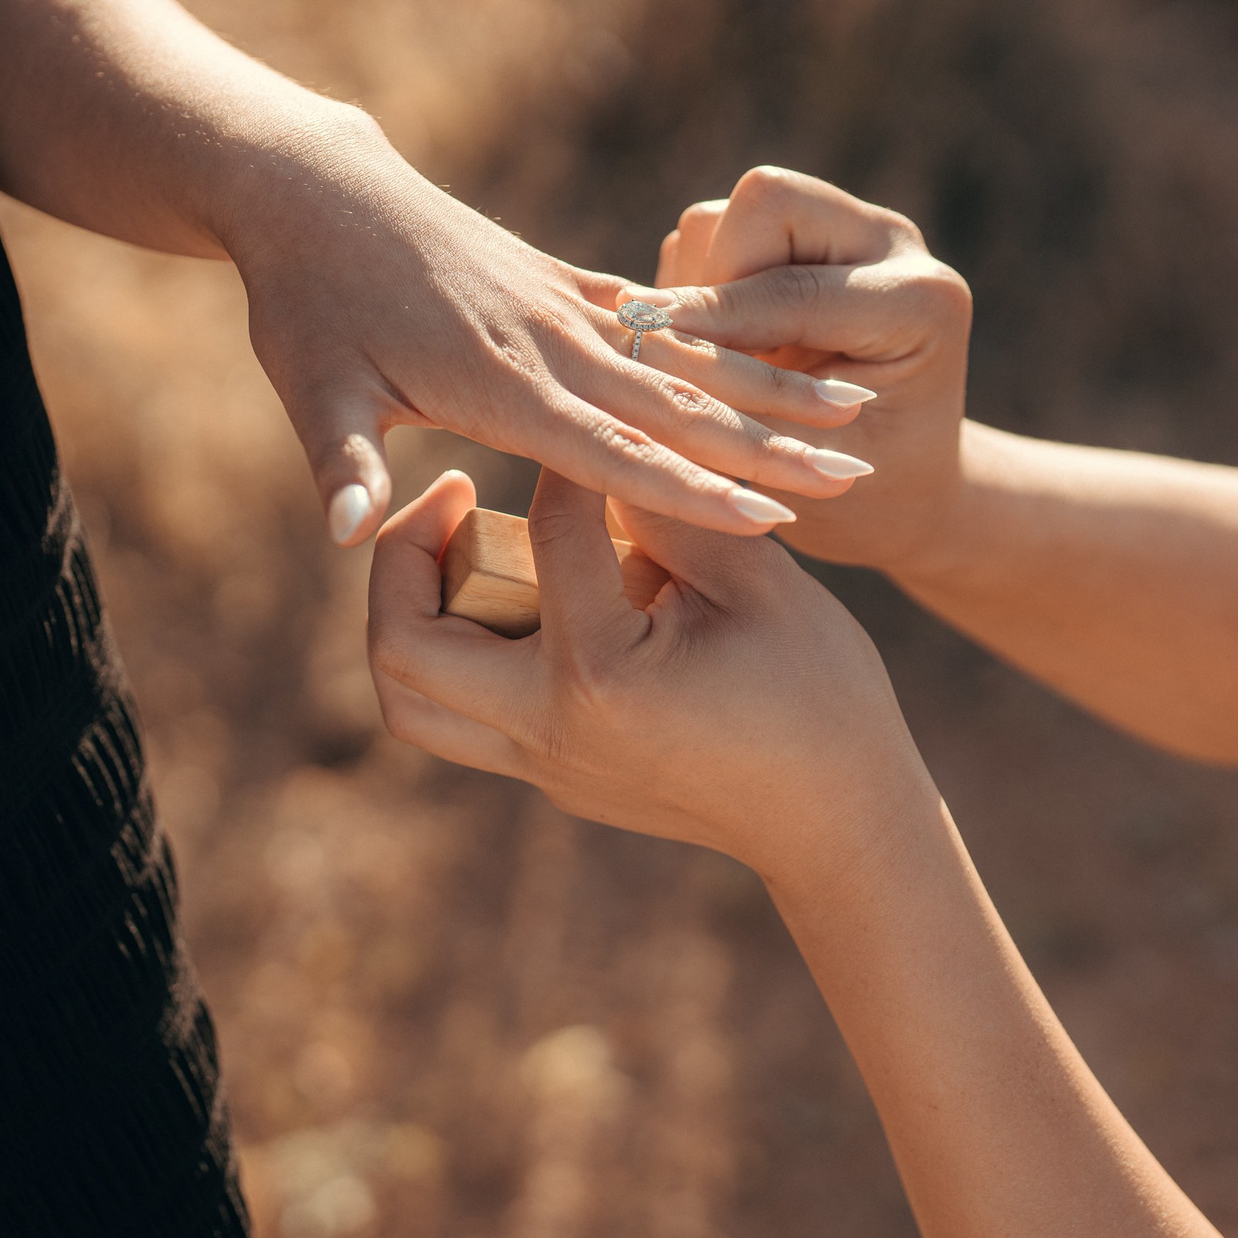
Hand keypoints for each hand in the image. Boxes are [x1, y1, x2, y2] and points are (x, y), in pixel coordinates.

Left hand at [227, 123, 882, 543]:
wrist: (313, 186)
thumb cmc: (303, 299)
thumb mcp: (310, 384)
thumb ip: (340, 464)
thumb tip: (347, 538)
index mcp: (500, 384)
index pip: (616, 452)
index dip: (695, 490)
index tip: (775, 519)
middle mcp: (551, 343)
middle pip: (682, 406)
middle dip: (773, 446)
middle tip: (860, 476)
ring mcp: (565, 308)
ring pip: (688, 362)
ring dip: (772, 390)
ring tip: (855, 414)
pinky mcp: (562, 284)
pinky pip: (658, 320)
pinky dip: (720, 345)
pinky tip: (778, 357)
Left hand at [366, 467, 939, 878]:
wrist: (834, 821)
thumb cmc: (819, 694)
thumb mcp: (758, 583)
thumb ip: (671, 510)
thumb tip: (601, 448)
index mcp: (599, 673)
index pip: (545, 531)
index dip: (568, 455)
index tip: (583, 416)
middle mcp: (547, 730)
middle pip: (402, 643)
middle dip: (403, 554)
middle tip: (448, 497)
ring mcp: (542, 767)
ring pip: (410, 703)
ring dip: (411, 619)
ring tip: (454, 554)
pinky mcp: (551, 780)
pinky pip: (464, 717)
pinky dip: (461, 653)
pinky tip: (513, 599)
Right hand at [621, 166, 972, 573]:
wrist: (904, 488)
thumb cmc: (868, 500)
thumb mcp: (817, 468)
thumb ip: (751, 413)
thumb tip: (650, 363)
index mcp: (920, 300)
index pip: (792, 288)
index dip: (711, 320)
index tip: (640, 347)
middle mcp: (890, 243)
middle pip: (766, 200)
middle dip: (714, 277)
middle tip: (690, 354)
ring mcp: (847, 229)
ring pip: (732, 213)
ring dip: (701, 284)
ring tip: (710, 362)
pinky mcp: (803, 235)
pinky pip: (717, 233)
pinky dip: (698, 287)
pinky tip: (713, 349)